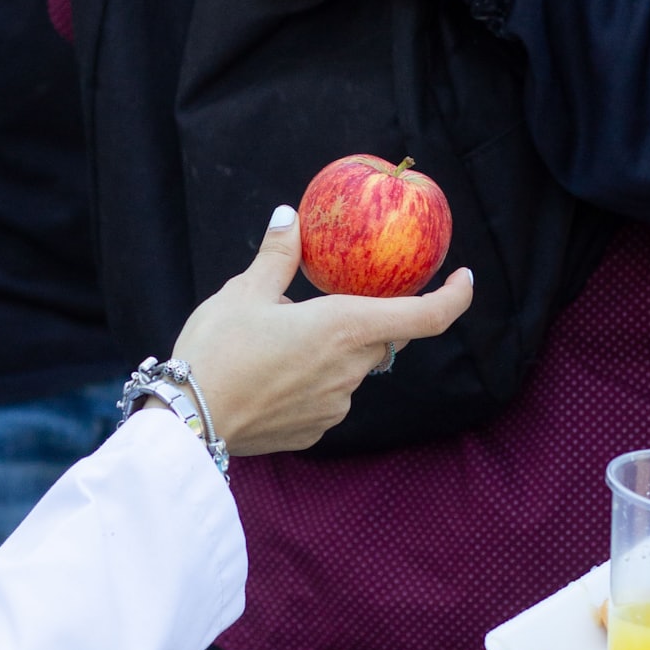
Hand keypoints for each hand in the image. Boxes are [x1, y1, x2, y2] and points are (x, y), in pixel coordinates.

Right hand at [171, 204, 472, 453]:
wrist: (184, 422)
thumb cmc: (216, 350)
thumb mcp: (243, 292)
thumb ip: (278, 256)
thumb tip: (290, 217)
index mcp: (343, 327)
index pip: (424, 317)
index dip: (454, 297)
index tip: (465, 278)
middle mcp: (350, 371)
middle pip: (380, 338)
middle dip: (363, 318)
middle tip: (320, 306)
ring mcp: (335, 407)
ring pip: (351, 369)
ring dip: (331, 351)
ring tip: (277, 344)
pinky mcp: (314, 432)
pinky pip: (327, 397)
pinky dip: (311, 381)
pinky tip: (271, 376)